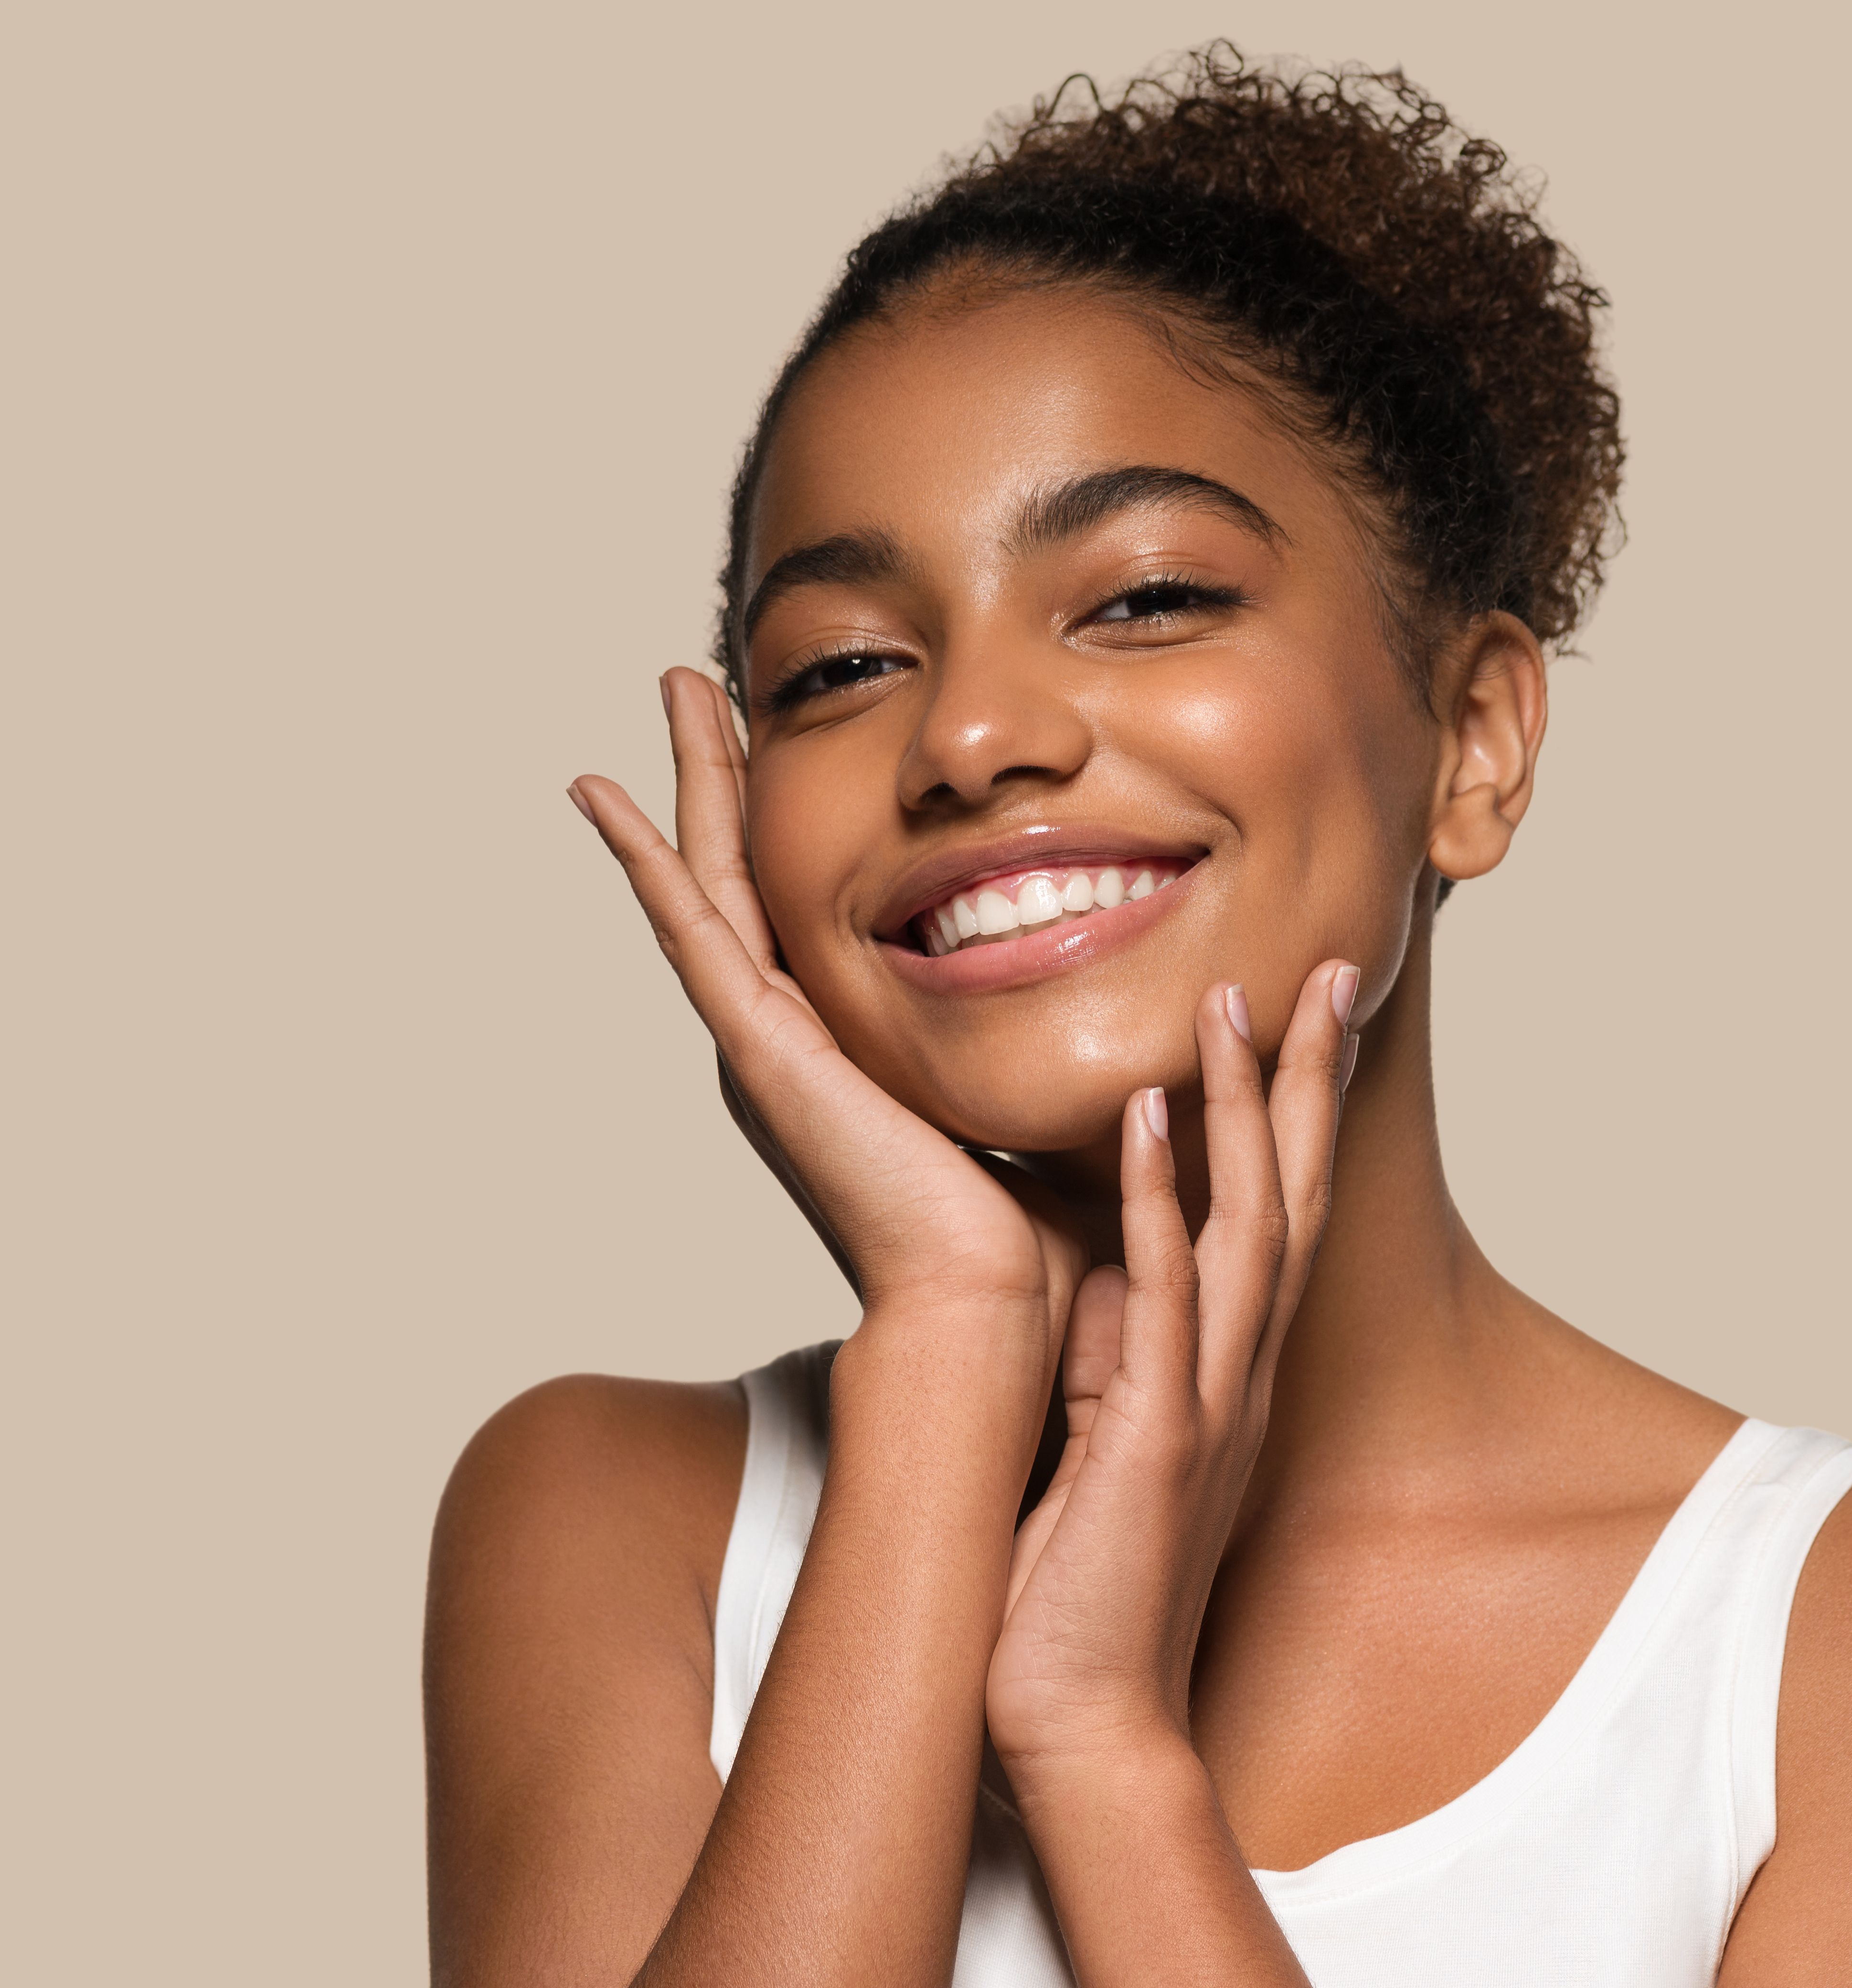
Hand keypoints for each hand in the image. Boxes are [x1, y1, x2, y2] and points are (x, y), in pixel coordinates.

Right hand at [568, 668, 1082, 1332]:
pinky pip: (694, 930)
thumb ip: (1045, 1049)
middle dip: (724, 772)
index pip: (806, 903)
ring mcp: (765, 1042)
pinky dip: (646, 861)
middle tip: (700, 682)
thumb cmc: (1026, 1237)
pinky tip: (605, 797)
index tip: (784, 735)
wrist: (991, 1305)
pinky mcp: (760, 1049)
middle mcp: (791, 1040)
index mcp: (847, 1052)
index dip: (790, 819)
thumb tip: (1111, 998)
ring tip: (674, 690)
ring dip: (688, 780)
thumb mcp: (1029, 1101)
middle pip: (745, 871)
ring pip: (710, 878)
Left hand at [987, 964, 1359, 1772]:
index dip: (1292, 1115)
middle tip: (1319, 968)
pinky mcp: (1159, 1440)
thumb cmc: (1081, 1597)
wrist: (1083, 1725)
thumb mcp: (1107, 1449)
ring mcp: (1210, 1404)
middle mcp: (1239, 1376)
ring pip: (1248, 1229)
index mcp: (1227, 1376)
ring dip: (1245, 1111)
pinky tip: (1155, 1121)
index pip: (1276, 1218)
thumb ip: (1118, 1360)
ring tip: (1234, 1000)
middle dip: (1304, 1081)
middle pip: (1292, 1198)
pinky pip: (1166, 1302)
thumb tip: (1099, 1272)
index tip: (1296, 1016)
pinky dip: (1163, 1206)